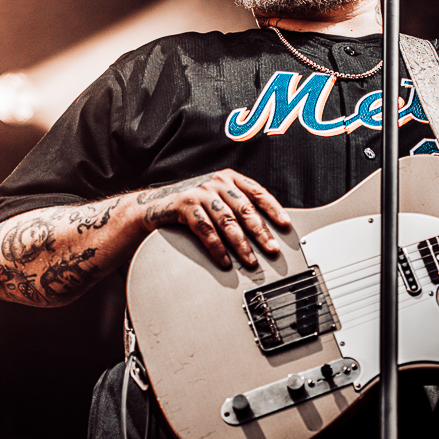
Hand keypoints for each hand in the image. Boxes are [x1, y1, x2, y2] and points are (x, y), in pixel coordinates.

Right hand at [135, 170, 288, 268]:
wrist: (152, 206)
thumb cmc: (190, 205)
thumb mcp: (216, 198)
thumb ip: (236, 205)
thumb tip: (265, 228)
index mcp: (229, 178)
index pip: (257, 192)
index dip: (273, 208)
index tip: (285, 224)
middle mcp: (216, 182)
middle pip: (245, 209)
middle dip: (260, 232)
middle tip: (271, 249)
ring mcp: (200, 192)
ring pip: (227, 221)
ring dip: (241, 244)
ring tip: (250, 260)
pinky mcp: (185, 205)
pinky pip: (205, 230)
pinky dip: (217, 248)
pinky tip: (225, 260)